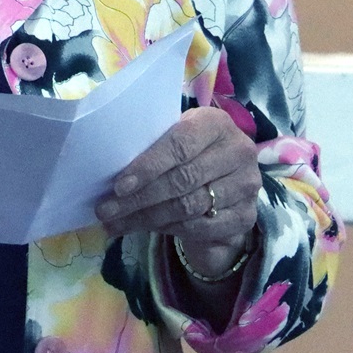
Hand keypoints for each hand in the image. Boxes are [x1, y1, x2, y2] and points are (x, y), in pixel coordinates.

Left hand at [95, 107, 258, 277]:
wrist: (226, 174)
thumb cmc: (190, 148)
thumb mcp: (175, 135)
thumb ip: (152, 144)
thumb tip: (106, 167)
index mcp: (216, 123)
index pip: (179, 145)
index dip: (147, 166)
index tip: (118, 186)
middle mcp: (238, 152)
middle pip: (182, 180)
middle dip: (139, 198)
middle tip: (106, 210)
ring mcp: (247, 186)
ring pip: (188, 207)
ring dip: (147, 218)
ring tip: (115, 222)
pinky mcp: (247, 217)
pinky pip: (200, 228)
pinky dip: (168, 230)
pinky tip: (144, 228)